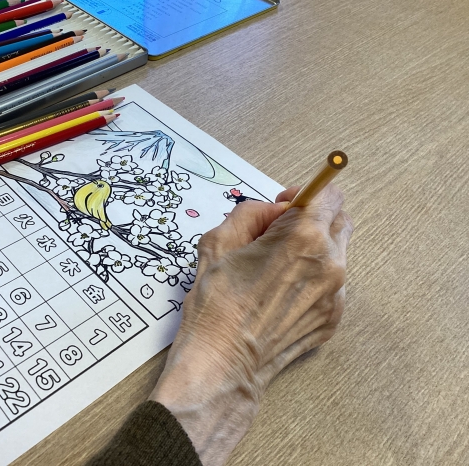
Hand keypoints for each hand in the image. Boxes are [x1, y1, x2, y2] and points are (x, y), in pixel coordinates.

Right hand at [150, 185, 352, 465]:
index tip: (286, 203)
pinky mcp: (333, 318)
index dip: (305, 193)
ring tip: (278, 267)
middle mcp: (329, 263)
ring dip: (314, 249)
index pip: (328, 194)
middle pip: (340, 221)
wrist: (223, 364)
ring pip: (337, 254)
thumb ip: (250, 213)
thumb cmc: (216, 306)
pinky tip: (282, 293)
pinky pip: (332, 285)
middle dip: (314, 217)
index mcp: (302, 237)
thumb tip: (272, 211)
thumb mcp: (218, 243)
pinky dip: (314, 279)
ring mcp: (335, 294)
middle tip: (282, 231)